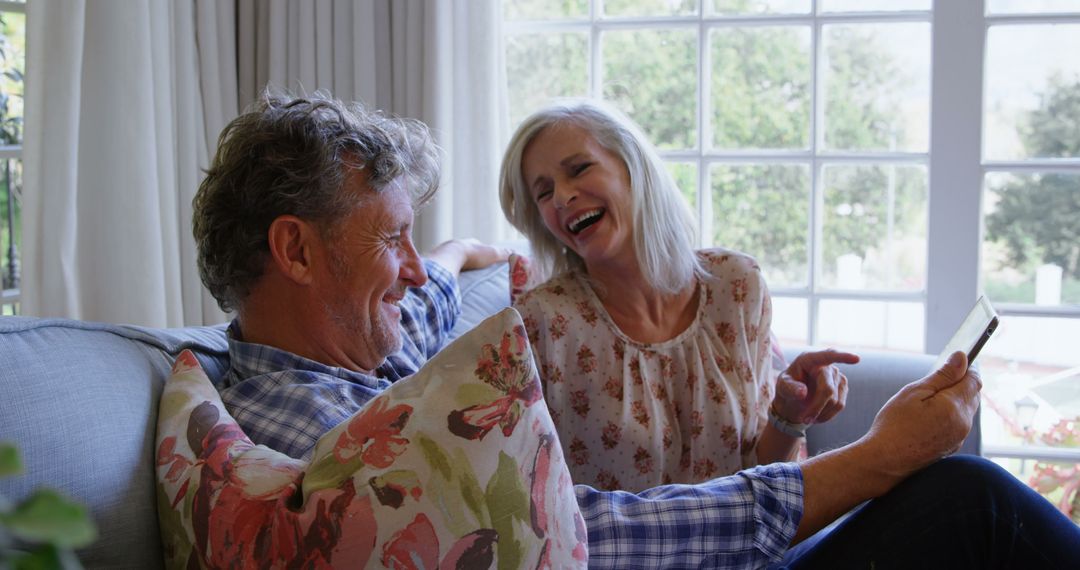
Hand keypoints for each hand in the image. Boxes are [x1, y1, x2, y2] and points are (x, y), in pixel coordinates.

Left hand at [425, 238, 512, 275]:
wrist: (449, 257)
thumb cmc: (472, 255)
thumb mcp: (492, 254)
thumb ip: (504, 254)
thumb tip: (517, 253)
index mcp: (469, 243)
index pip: (476, 246)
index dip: (481, 253)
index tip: (485, 260)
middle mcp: (455, 246)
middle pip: (462, 253)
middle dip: (467, 260)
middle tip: (472, 270)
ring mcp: (443, 254)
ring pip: (450, 259)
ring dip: (454, 266)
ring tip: (459, 277)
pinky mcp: (435, 263)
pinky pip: (441, 267)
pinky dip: (445, 272)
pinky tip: (448, 280)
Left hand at [772, 349, 859, 425]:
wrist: (795, 398)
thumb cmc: (788, 387)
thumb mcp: (782, 387)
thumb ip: (790, 388)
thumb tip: (802, 393)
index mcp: (810, 359)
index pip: (827, 356)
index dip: (843, 357)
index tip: (856, 359)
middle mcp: (827, 365)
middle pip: (827, 390)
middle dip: (816, 407)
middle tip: (804, 420)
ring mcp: (838, 376)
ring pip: (835, 401)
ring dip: (820, 413)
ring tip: (807, 417)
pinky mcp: (843, 388)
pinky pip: (840, 406)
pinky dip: (827, 415)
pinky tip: (817, 415)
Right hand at [858, 351, 981, 479]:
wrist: (886, 461)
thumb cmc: (895, 425)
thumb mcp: (914, 392)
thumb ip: (942, 375)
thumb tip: (962, 358)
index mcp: (955, 406)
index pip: (974, 380)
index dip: (966, 367)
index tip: (952, 361)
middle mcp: (963, 423)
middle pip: (973, 394)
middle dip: (960, 382)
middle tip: (935, 380)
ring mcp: (959, 437)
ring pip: (967, 409)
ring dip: (955, 398)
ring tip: (929, 399)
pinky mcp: (952, 446)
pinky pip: (959, 423)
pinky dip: (950, 414)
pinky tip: (928, 416)